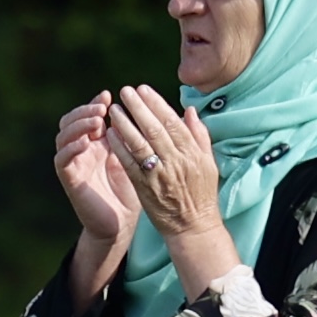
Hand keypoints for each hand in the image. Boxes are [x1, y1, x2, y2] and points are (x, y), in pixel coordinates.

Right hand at [53, 93, 136, 246]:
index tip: (110, 94)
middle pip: (71, 121)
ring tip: (95, 120)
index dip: (95, 102)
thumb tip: (147, 107)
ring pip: (63, 137)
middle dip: (84, 110)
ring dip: (77, 125)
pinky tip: (85, 142)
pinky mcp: (70, 180)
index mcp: (98, 142)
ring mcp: (74, 164)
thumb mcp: (136, 156)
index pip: (88, 114)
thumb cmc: (133, 190)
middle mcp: (82, 151)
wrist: (122, 223)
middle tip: (102, 106)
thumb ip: (134, 134)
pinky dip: (70, 148)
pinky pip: (62, 160)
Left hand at [108, 83, 226, 240]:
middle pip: (155, 129)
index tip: (143, 89)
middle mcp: (176, 161)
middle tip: (125, 91)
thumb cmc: (200, 194)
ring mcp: (159, 174)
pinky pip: (130, 164)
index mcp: (192, 152)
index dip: (157, 104)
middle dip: (139, 108)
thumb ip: (199, 135)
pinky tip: (109, 134)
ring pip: (140, 144)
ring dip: (125, 125)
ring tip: (113, 110)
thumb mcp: (207, 163)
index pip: (172, 122)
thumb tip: (189, 110)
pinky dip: (119, 148)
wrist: (192, 227)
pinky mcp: (144, 187)